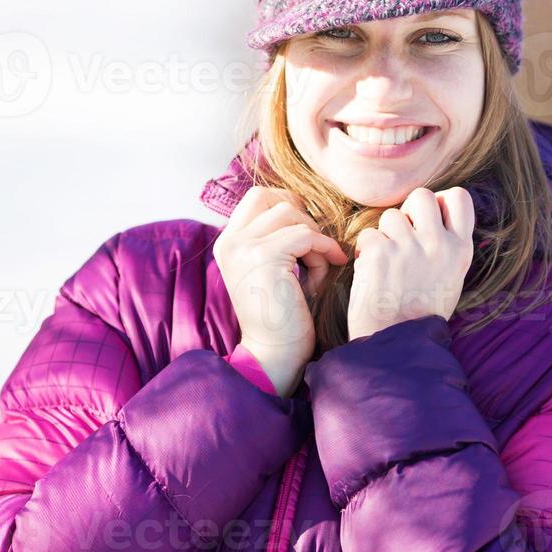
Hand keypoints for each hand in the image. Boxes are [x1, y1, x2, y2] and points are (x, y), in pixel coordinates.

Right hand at [213, 186, 347, 395]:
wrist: (274, 354)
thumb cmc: (281, 314)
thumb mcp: (271, 268)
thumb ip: (275, 238)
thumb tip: (301, 205)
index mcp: (228, 243)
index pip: (256, 197)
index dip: (287, 204)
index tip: (307, 229)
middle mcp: (230, 241)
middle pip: (270, 197)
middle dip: (301, 214)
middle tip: (316, 244)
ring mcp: (244, 248)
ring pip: (291, 214)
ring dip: (314, 237)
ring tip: (318, 267)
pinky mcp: (264, 257)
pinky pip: (305, 235)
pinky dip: (322, 250)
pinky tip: (323, 274)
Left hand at [347, 186, 475, 341]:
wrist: (396, 346)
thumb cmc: (420, 315)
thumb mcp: (450, 278)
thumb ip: (446, 245)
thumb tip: (434, 211)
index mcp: (461, 250)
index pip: (459, 197)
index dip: (440, 202)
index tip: (430, 219)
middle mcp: (438, 244)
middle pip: (421, 195)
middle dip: (407, 212)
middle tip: (403, 238)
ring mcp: (408, 247)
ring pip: (390, 216)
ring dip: (384, 235)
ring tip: (387, 264)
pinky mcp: (380, 254)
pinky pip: (368, 236)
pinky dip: (365, 253)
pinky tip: (372, 274)